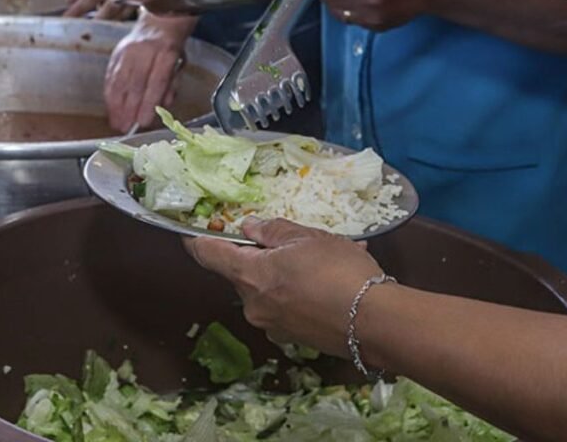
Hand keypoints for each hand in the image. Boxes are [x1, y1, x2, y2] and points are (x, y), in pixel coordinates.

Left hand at [63, 0, 169, 19]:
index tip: (68, 1)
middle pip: (91, 0)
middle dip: (77, 12)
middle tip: (67, 21)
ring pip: (107, 11)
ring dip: (97, 20)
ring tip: (87, 29)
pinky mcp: (138, 4)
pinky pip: (123, 15)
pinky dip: (115, 21)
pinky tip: (109, 26)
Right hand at [104, 12, 196, 132]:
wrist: (158, 21)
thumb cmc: (170, 48)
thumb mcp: (179, 65)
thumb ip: (170, 86)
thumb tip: (160, 107)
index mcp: (166, 53)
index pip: (156, 82)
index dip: (148, 103)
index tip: (143, 121)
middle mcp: (145, 51)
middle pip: (135, 83)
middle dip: (129, 108)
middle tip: (126, 128)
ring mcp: (128, 51)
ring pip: (119, 80)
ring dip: (116, 105)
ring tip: (116, 122)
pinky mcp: (116, 53)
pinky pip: (110, 76)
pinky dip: (109, 95)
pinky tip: (110, 108)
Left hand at [184, 217, 383, 356]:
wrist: (376, 323)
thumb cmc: (339, 273)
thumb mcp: (306, 238)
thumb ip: (273, 230)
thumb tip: (250, 227)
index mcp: (249, 275)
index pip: (207, 254)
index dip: (197, 240)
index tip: (191, 231)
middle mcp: (253, 305)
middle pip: (243, 273)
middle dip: (264, 256)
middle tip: (295, 242)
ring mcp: (273, 325)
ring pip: (270, 289)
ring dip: (289, 273)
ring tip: (329, 258)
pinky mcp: (294, 338)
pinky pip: (289, 306)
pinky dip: (305, 292)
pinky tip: (335, 281)